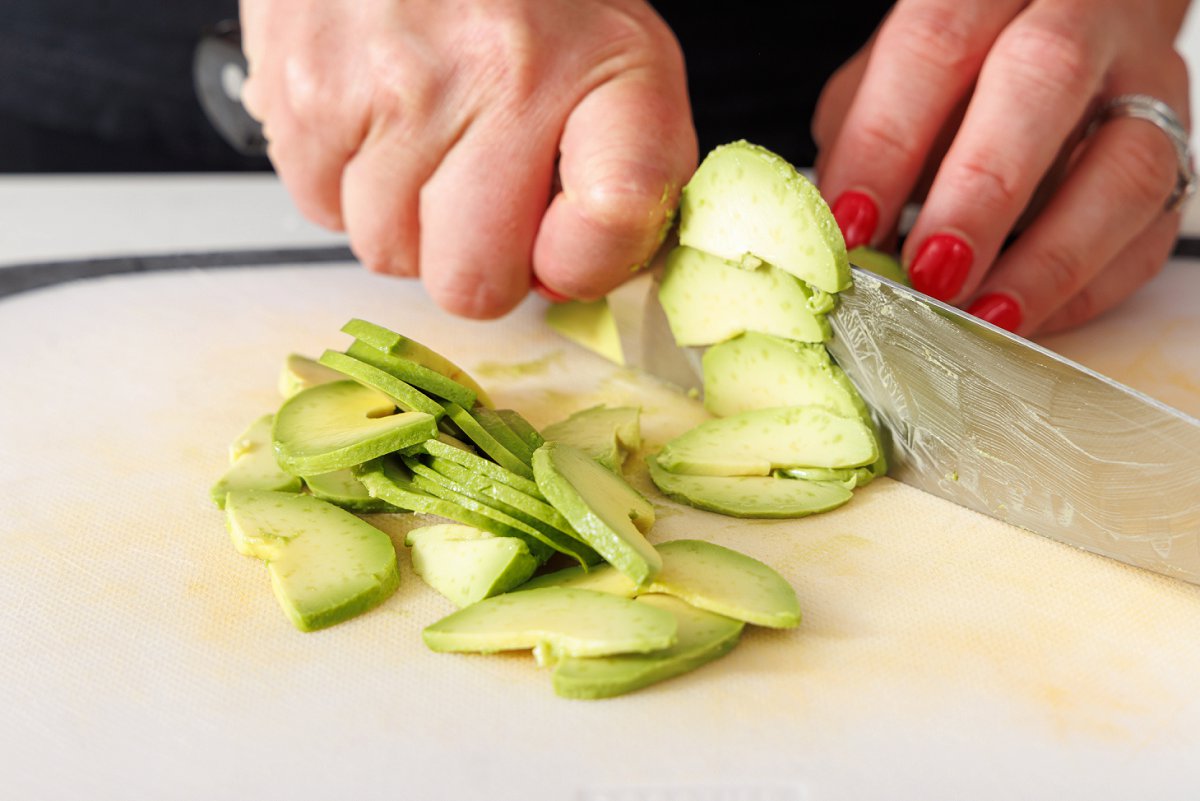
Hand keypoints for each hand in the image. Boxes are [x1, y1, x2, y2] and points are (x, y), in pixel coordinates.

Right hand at [239, 0, 695, 318]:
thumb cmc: (525, 3)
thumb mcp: (619, 67)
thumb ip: (625, 185)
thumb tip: (570, 282)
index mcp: (608, 68)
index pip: (613, 219)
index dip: (584, 262)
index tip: (565, 241)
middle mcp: (503, 73)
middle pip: (475, 282)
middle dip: (477, 261)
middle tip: (483, 190)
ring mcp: (396, 85)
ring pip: (388, 253)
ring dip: (405, 219)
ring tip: (426, 133)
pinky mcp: (308, 90)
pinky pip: (322, 210)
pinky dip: (346, 182)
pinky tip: (378, 117)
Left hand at [812, 0, 1191, 334]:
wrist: (1062, 28)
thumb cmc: (954, 68)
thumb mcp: (887, 78)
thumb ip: (862, 137)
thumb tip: (836, 234)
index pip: (936, 44)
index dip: (888, 139)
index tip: (851, 225)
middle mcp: (1081, 19)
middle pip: (1044, 82)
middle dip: (982, 190)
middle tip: (930, 272)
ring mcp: (1142, 88)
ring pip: (1126, 165)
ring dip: (1049, 256)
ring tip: (982, 314)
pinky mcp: (1174, 157)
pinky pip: (1147, 232)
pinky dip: (1082, 288)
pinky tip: (1021, 318)